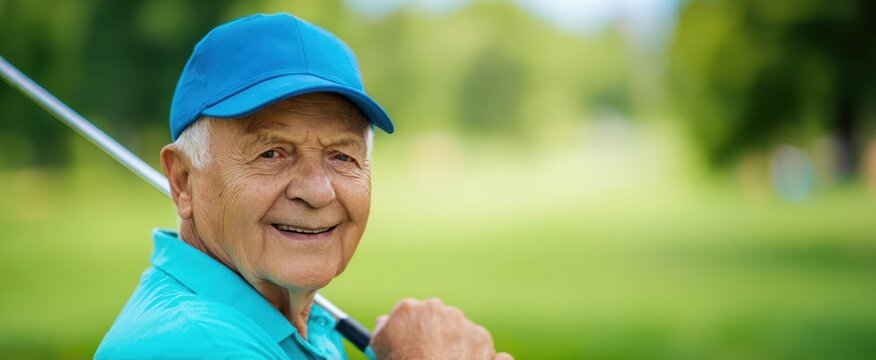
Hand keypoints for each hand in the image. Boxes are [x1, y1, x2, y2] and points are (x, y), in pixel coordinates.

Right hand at [370, 298, 511, 359]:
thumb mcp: (379, 346)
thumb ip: (383, 327)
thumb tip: (385, 320)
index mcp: (408, 309)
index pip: (412, 312)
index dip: (415, 329)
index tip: (418, 342)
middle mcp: (436, 309)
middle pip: (438, 317)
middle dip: (437, 334)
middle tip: (434, 355)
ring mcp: (461, 322)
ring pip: (460, 330)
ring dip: (457, 343)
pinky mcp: (481, 337)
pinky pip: (479, 344)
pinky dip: (475, 354)